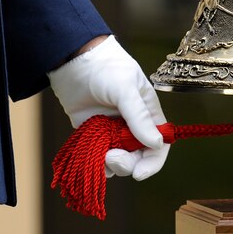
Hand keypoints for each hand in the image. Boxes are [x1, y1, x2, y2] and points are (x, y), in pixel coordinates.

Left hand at [48, 36, 168, 180]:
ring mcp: (111, 131)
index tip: (139, 173)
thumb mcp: (126, 88)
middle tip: (112, 157)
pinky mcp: (92, 133)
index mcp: (148, 115)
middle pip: (137, 157)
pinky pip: (97, 155)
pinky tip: (91, 154)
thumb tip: (155, 144)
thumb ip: (138, 117)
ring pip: (116, 160)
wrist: (74, 60)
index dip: (152, 162)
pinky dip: (95, 160)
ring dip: (111, 164)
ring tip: (102, 154)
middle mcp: (131, 126)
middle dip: (127, 163)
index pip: (158, 146)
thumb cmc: (106, 68)